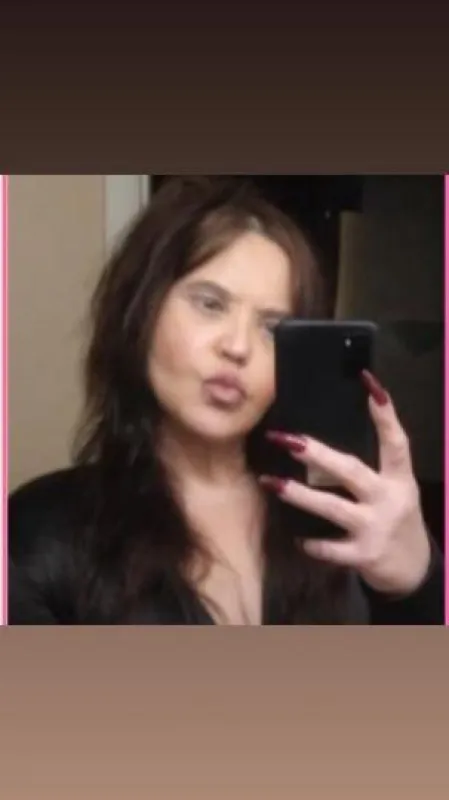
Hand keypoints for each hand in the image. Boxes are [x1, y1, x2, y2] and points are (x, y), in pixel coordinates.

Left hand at [259, 371, 430, 595]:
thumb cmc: (396, 520)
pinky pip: (331, 548)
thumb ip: (371, 469)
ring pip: (332, 507)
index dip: (386, 414)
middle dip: (317, 454)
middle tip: (287, 439)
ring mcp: (376, 528)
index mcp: (400, 479)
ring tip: (271, 482)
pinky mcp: (364, 555)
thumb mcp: (396, 490)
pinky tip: (297, 537)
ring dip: (299, 495)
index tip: (370, 385)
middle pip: (351, 470)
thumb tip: (322, 444)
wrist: (414, 571)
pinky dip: (312, 544)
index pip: (396, 442)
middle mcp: (389, 500)